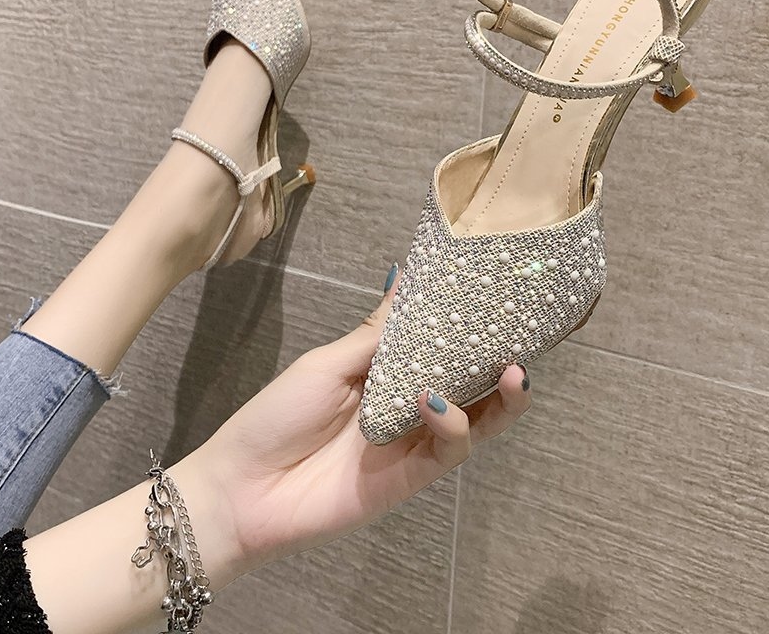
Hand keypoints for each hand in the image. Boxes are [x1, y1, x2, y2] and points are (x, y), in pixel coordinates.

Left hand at [203, 273, 531, 576]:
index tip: (497, 296)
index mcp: (387, 372)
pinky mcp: (414, 476)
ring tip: (511, 371)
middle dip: (501, 361)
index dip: (471, 324)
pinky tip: (434, 403)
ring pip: (477, 420)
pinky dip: (452, 424)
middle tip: (524, 337)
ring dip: (498, 396)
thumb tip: (404, 278)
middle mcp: (409, 404)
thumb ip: (376, 334)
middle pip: (471, 382)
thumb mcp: (328, 363)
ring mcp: (414, 441)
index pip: (441, 344)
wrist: (244, 489)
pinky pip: (449, 450)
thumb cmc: (278, 415)